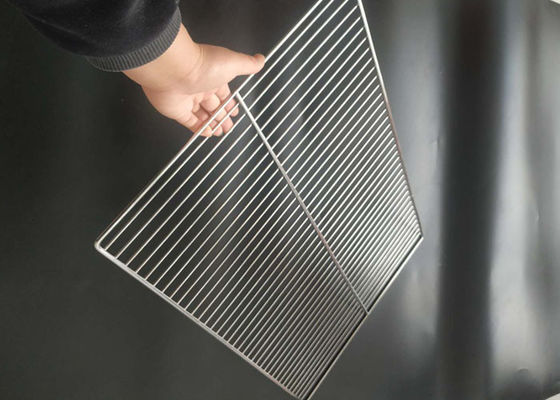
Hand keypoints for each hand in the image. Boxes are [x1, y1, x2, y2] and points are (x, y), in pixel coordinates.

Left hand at [124, 24, 264, 135]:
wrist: (175, 70)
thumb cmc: (204, 65)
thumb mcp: (233, 63)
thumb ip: (248, 64)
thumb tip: (260, 60)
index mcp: (214, 77)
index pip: (224, 94)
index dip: (230, 103)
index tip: (235, 111)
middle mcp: (201, 88)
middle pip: (214, 106)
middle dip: (223, 117)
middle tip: (229, 127)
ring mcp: (188, 99)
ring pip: (202, 115)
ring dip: (212, 124)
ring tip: (220, 132)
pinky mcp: (177, 110)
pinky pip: (189, 122)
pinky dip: (199, 129)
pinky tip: (207, 133)